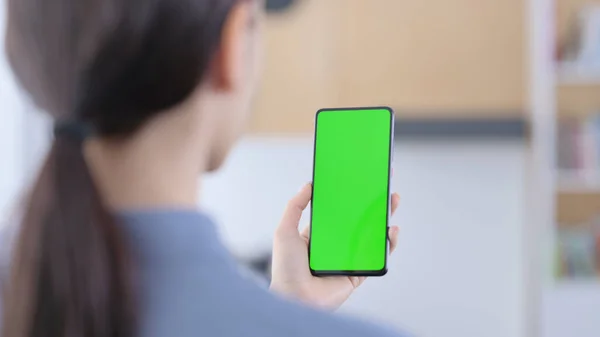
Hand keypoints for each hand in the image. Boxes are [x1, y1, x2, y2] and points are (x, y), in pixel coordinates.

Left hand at [270, 183, 399, 309]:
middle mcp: (335, 245)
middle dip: (372, 204)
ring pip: (371, 236)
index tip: (359, 181)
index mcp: (318, 234)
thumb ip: (294, 206)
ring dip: (384, 220)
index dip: (349, 196)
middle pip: (358, 221)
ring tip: (392, 201)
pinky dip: (387, 245)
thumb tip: (308, 184)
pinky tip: (391, 231)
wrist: (295, 299)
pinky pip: (376, 257)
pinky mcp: (358, 273)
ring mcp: (348, 258)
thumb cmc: (285, 269)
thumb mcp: (284, 231)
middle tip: (382, 186)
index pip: (338, 211)